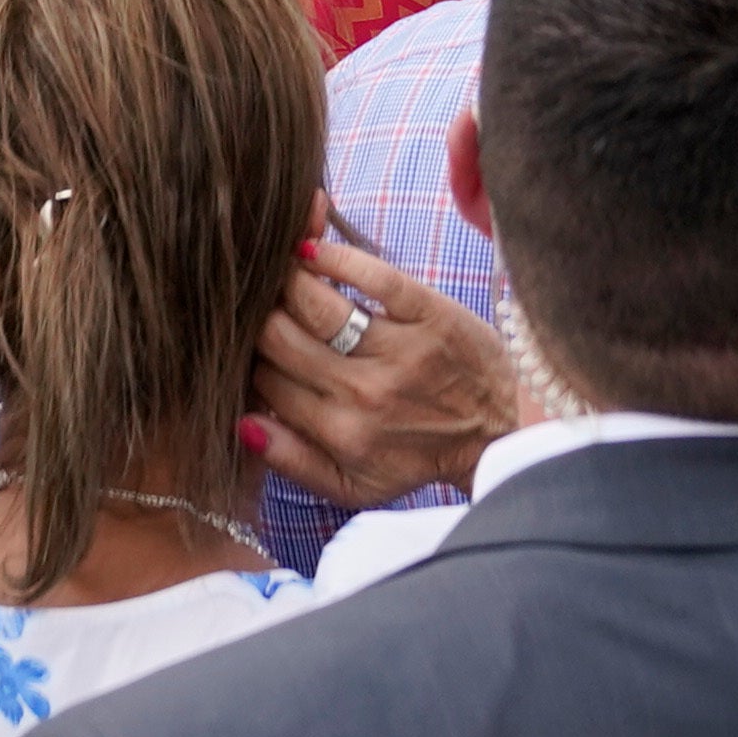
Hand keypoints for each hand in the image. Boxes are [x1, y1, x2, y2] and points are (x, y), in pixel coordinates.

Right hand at [250, 228, 521, 505]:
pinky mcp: (431, 313)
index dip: (249, 357)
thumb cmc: (415, 456)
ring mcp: (400, 351)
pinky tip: (312, 250)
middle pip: (278, 336)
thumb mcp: (353, 486)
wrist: (496, 433)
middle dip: (259, 317)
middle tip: (261, 304)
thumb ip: (292, 461)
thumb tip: (241, 422)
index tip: (248, 343)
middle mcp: (365, 394)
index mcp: (341, 434)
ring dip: (286, 280)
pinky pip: (372, 274)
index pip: (263, 380)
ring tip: (282, 273)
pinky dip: (334, 254)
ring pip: (315, 302)